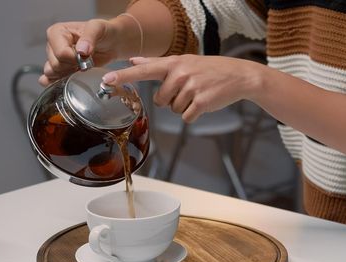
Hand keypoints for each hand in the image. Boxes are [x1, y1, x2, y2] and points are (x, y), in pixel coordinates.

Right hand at [39, 19, 133, 85]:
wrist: (111, 42)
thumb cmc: (103, 32)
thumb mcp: (98, 28)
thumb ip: (89, 37)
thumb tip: (81, 50)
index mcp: (57, 32)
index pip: (60, 53)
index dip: (74, 59)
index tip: (86, 56)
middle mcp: (53, 44)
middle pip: (55, 65)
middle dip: (72, 66)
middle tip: (85, 61)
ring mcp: (55, 57)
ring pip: (53, 73)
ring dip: (69, 74)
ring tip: (81, 66)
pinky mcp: (59, 69)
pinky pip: (51, 79)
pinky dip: (60, 81)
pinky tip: (71, 77)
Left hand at [102, 55, 264, 121]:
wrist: (238, 75)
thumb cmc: (208, 69)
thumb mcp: (183, 61)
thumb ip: (155, 63)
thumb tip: (133, 59)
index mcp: (173, 64)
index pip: (144, 70)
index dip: (124, 77)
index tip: (106, 80)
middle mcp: (180, 74)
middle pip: (159, 100)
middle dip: (171, 100)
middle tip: (187, 90)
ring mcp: (191, 88)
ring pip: (173, 110)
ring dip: (184, 106)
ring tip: (197, 94)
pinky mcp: (201, 103)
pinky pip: (186, 117)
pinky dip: (194, 115)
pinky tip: (203, 103)